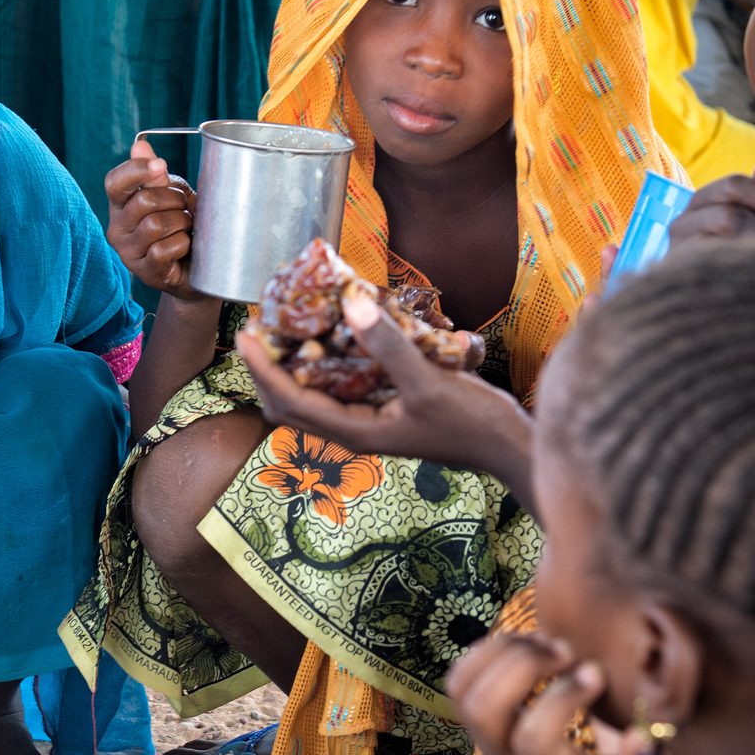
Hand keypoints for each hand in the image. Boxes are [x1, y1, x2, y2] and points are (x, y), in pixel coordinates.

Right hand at [106, 140, 201, 299]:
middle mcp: (117, 228)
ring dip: (181, 223)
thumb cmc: (182, 226)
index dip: (136, 170)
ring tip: (186, 228)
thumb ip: (155, 174)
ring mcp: (129, 253)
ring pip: (155, 225)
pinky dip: (182, 245)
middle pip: (144, 201)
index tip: (161, 165)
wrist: (198, 269)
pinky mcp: (145, 272)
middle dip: (174, 200)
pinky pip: (164, 250)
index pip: (115, 182)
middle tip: (185, 209)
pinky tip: (185, 247)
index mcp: (120, 205)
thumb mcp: (171, 195)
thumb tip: (139, 145)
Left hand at [238, 293, 526, 476]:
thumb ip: (390, 347)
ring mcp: (370, 421)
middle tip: (259, 327)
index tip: (245, 333)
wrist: (509, 447)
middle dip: (267, 369)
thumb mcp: (430, 382)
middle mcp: (355, 430)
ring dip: (294, 366)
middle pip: (289, 404)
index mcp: (355, 432)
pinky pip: (343, 386)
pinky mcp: (385, 410)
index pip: (289, 400)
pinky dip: (329, 363)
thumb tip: (352, 306)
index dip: (262, 367)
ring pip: (314, 395)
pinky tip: (338, 332)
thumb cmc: (472, 424)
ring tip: (287, 327)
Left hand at [448, 632, 675, 754]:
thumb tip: (641, 738)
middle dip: (523, 666)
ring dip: (502, 651)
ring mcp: (486, 736)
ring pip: (464, 687)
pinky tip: (531, 644)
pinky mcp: (478, 715)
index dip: (563, 698)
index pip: (535, 738)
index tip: (597, 674)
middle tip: (566, 651)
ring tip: (547, 642)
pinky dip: (488, 649)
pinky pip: (459, 677)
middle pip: (483, 708)